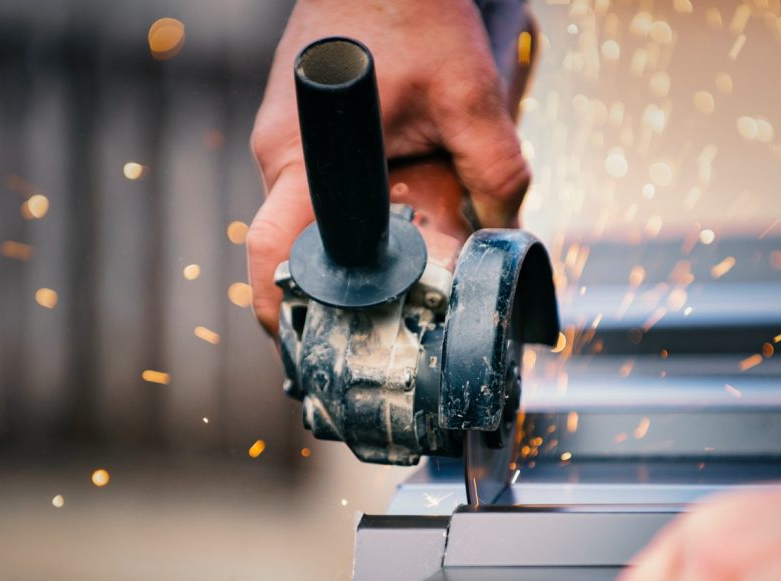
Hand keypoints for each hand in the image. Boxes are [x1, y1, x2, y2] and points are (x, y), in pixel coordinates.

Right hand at [248, 0, 529, 332]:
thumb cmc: (411, 8)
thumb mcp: (470, 93)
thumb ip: (498, 169)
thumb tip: (508, 235)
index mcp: (305, 157)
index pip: (272, 252)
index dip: (281, 309)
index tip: (306, 348)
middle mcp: (282, 157)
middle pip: (297, 249)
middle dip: (340, 291)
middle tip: (387, 319)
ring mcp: (286, 146)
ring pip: (312, 223)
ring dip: (354, 250)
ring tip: (403, 269)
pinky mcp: (301, 137)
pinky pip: (319, 195)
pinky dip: (352, 218)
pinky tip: (394, 219)